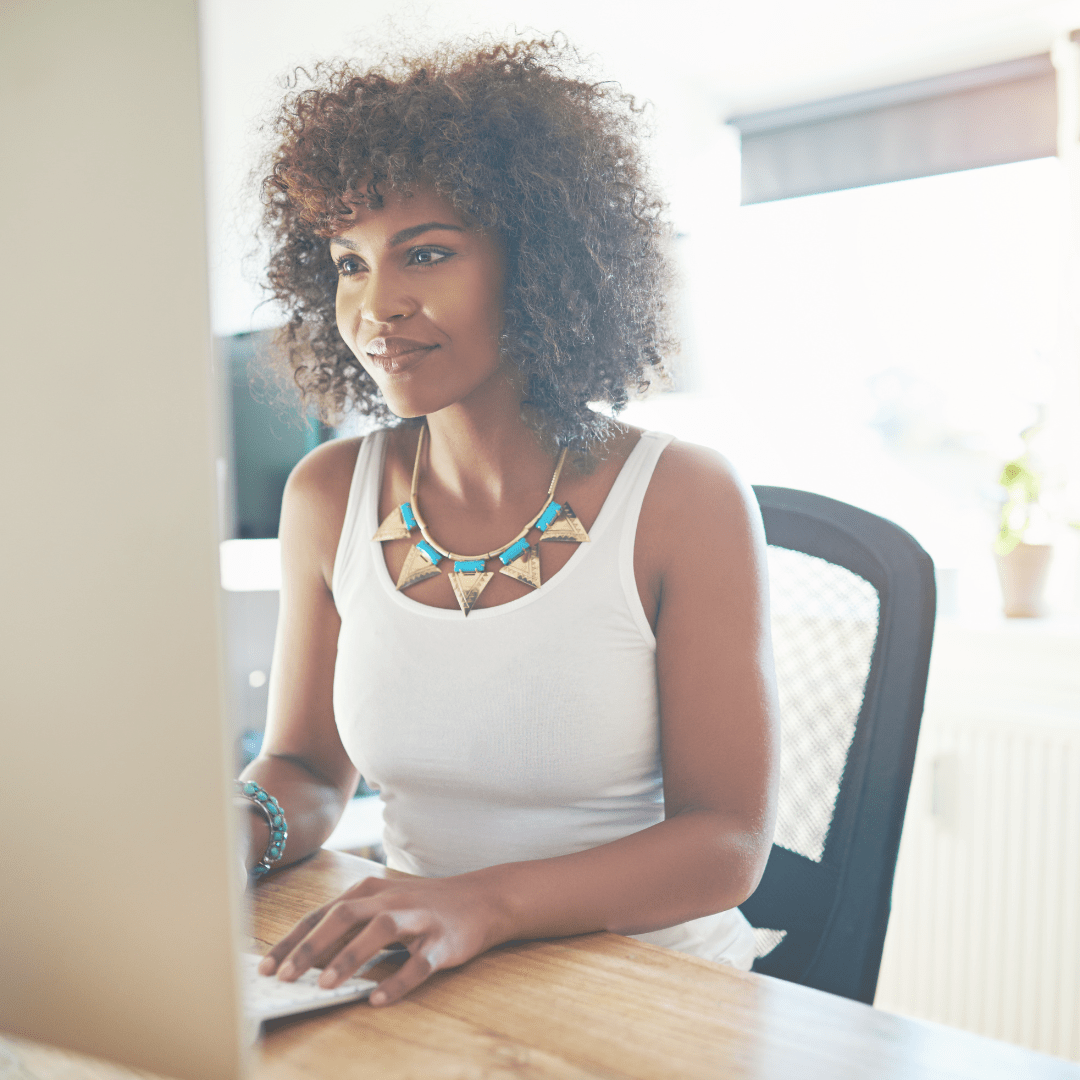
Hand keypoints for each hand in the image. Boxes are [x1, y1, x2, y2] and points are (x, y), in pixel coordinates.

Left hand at [256, 874, 509, 1004]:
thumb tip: (305, 961)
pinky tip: (378, 999)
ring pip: (379, 931)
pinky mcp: (442, 941)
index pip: (322, 914)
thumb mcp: (381, 908)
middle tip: (284, 977)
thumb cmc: (421, 908)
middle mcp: (389, 899)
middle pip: (344, 915)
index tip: (265, 968)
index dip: (293, 940)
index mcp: (369, 891)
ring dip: (349, 957)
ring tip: (324, 985)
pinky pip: (418, 962)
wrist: (481, 899)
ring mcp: (417, 918)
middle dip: (310, 947)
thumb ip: (348, 929)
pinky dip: (397, 981)